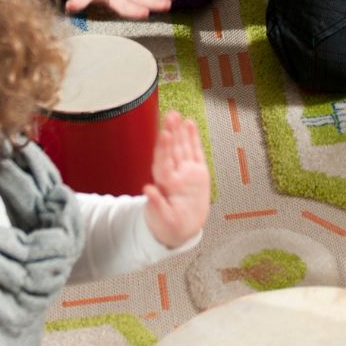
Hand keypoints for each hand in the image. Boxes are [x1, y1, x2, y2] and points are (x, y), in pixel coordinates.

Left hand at [142, 111, 209, 248]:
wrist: (183, 230)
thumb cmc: (170, 227)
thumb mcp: (163, 221)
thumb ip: (156, 205)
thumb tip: (147, 190)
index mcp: (166, 186)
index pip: (164, 163)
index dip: (164, 148)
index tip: (164, 134)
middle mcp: (175, 175)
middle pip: (172, 150)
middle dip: (171, 132)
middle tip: (170, 115)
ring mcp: (186, 172)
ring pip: (183, 148)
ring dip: (180, 131)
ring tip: (177, 114)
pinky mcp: (198, 173)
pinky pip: (196, 152)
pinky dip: (193, 138)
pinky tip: (190, 124)